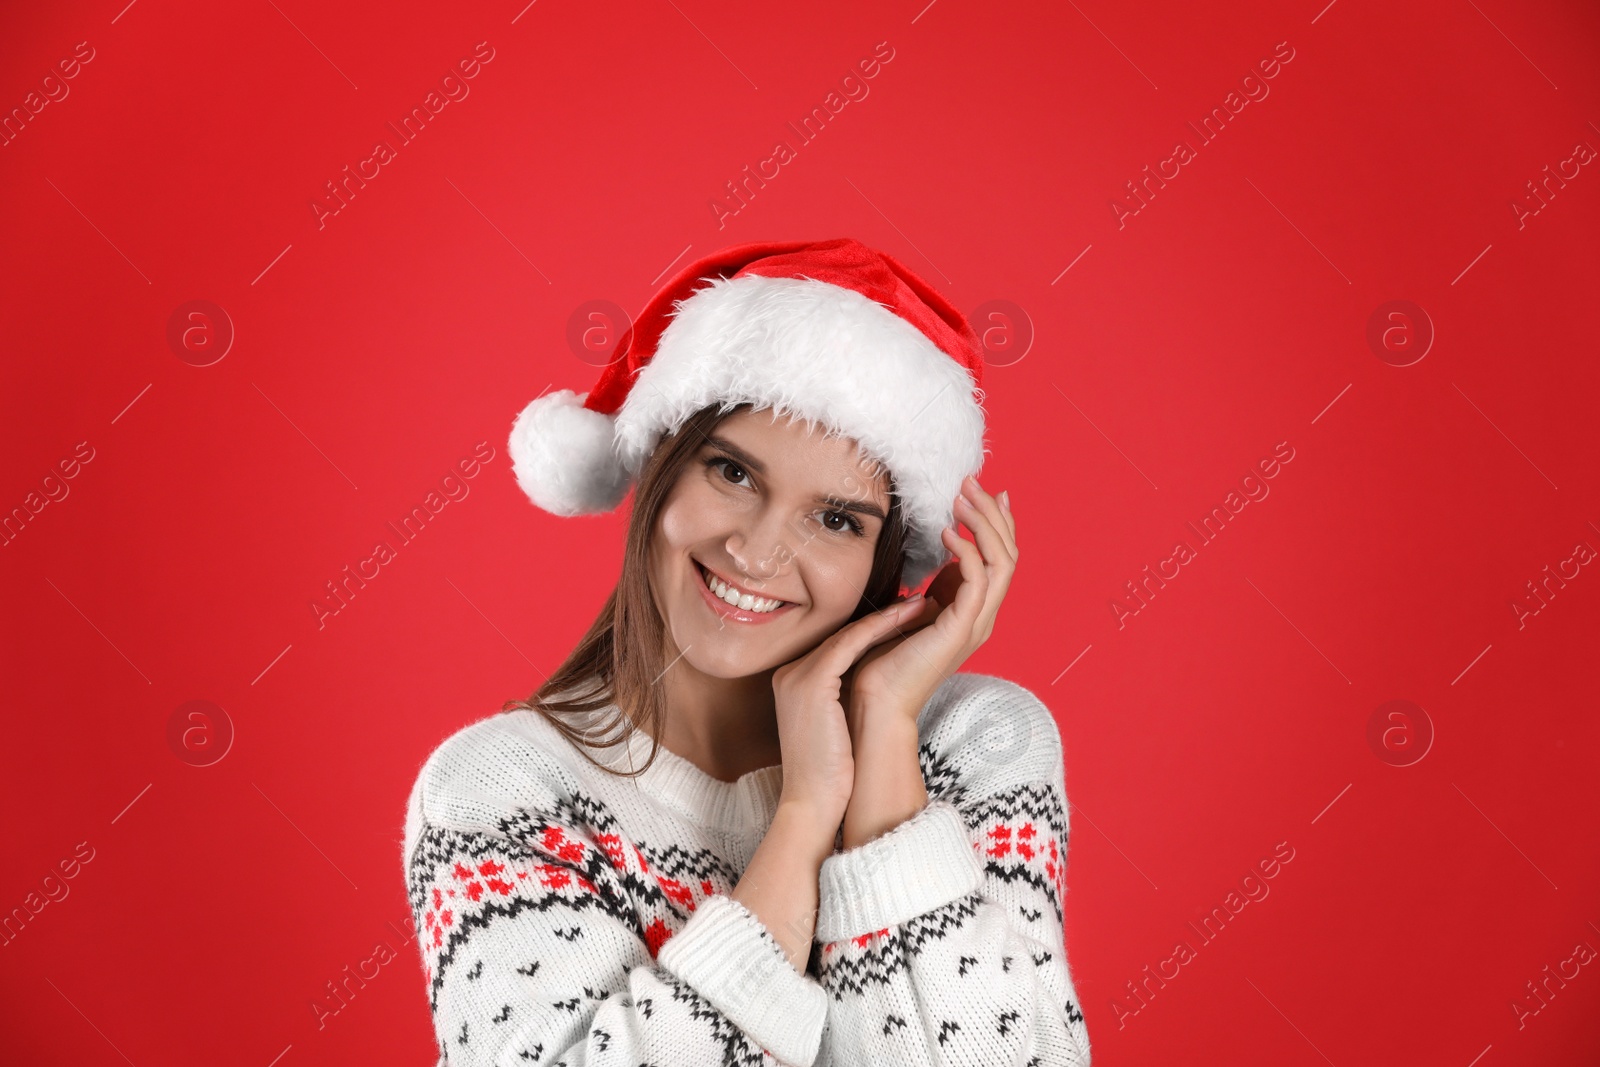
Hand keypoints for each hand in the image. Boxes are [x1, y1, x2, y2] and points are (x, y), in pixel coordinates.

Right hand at [769, 597, 926, 826]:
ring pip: (848, 634)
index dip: (870, 630)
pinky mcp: (812, 683)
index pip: (835, 646)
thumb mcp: (830, 727)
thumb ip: (839, 699)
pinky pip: (851, 644)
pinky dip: (881, 628)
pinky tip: (907, 619)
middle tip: (915, 602)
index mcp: (791, 682)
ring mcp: (797, 676)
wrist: (811, 803)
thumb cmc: (828, 774)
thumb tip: (870, 685)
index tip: (901, 618)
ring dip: (887, 617)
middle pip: (841, 635)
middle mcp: (789, 673)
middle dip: (881, 618)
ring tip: (918, 604)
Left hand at [842, 476, 1017, 732]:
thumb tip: (938, 553)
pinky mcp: (962, 628)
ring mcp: (976, 623)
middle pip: (1009, 554)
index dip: (995, 521)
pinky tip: (947, 532)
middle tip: (971, 481)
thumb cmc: (883, 659)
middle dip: (992, 513)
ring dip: (984, 523)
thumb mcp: (912, 610)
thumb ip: (932, 586)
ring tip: (962, 497)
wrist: (873, 703)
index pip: (1000, 557)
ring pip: (1003, 562)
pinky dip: (968, 550)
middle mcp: (983, 615)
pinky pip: (978, 579)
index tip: (981, 489)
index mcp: (973, 611)